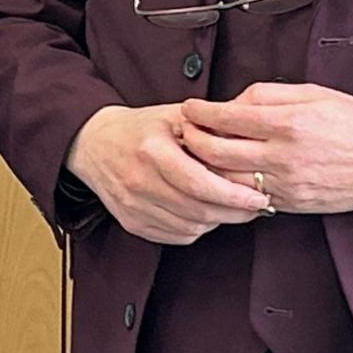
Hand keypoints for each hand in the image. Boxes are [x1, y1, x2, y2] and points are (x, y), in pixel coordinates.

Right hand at [67, 103, 273, 244]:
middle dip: (234, 212)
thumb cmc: (140, 128)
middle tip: (257, 205)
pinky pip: (176, 236)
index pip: (200, 184)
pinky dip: (196, 229)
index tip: (259, 196)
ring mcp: (133, 206)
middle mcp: (139, 181)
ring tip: (233, 207)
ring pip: (190, 228)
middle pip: (198, 210)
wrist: (93, 144)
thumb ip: (210, 128)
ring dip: (218, 221)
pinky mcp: (131, 223)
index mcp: (151, 151)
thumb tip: (251, 145)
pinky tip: (204, 213)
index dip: (234, 195)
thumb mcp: (174, 115)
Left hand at [180, 82, 352, 214]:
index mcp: (289, 123)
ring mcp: (287, 185)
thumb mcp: (314, 93)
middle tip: (184, 132)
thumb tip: (233, 103)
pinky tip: (225, 176)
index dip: (200, 112)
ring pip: (227, 181)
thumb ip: (269, 95)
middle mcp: (284, 156)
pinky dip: (231, 187)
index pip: (227, 118)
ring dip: (205, 169)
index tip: (188, 108)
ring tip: (197, 155)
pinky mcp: (293, 204)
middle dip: (192, 141)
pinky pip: (250, 198)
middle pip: (217, 153)